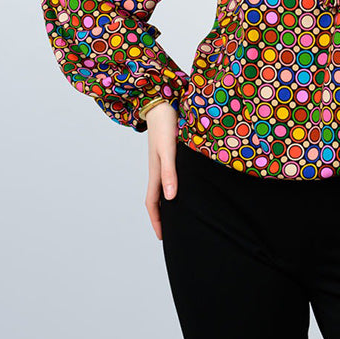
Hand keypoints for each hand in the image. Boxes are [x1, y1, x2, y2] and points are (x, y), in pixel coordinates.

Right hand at [144, 102, 178, 239]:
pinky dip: (175, 185)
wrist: (163, 101)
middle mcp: (158, 168)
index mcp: (156, 171)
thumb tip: (171, 198)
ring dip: (169, 202)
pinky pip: (171, 175)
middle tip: (173, 230)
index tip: (163, 237)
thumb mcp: (168, 150)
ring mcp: (163, 160)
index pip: (153, 203)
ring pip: (164, 187)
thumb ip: (170, 172)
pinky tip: (185, 185)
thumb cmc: (166, 125)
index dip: (157, 221)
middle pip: (158, 198)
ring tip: (180, 213)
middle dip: (163, 216)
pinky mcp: (170, 151)